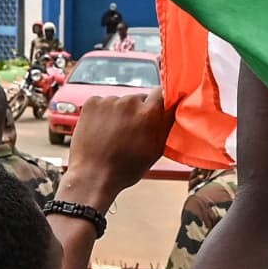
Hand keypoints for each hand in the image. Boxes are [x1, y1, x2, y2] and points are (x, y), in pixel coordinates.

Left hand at [61, 88, 172, 205]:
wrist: (93, 176)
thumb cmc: (126, 168)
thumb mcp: (156, 149)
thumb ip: (167, 123)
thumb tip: (175, 105)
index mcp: (149, 113)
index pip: (161, 93)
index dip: (159, 103)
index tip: (155, 112)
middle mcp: (129, 102)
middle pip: (139, 98)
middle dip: (138, 111)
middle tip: (131, 132)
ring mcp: (109, 101)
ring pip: (120, 102)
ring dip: (120, 113)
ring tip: (114, 135)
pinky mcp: (92, 103)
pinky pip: (103, 103)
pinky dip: (103, 113)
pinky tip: (102, 131)